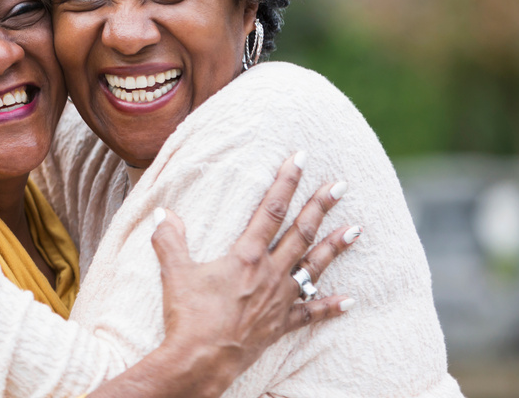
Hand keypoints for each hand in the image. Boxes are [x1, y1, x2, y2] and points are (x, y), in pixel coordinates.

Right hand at [146, 154, 358, 397]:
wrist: (200, 360)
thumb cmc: (188, 315)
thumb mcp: (174, 271)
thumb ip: (169, 238)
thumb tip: (162, 212)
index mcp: (246, 256)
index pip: (270, 210)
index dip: (286, 182)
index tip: (301, 159)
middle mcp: (270, 274)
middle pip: (301, 233)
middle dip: (321, 206)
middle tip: (341, 186)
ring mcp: (279, 300)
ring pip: (314, 267)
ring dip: (335, 247)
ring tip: (356, 229)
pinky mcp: (280, 325)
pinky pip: (310, 313)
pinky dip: (330, 306)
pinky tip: (349, 300)